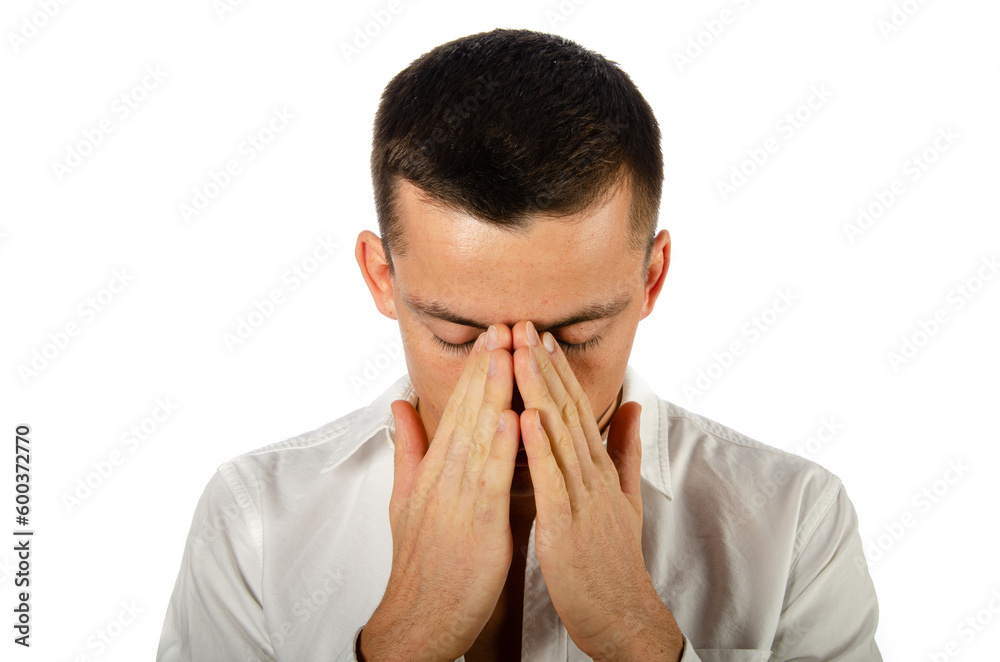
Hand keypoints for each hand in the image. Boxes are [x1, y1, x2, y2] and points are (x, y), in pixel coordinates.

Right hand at [360, 325, 518, 661]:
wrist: (418, 618)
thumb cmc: (422, 561)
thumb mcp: (406, 499)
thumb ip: (407, 449)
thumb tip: (401, 404)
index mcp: (434, 470)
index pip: (457, 409)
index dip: (475, 371)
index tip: (491, 336)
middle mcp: (444, 477)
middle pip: (467, 412)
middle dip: (486, 367)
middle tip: (503, 324)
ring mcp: (458, 499)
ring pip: (478, 437)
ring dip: (493, 394)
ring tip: (506, 353)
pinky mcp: (476, 526)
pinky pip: (489, 481)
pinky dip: (499, 448)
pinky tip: (510, 418)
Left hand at [511, 320, 682, 659]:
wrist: (622, 614)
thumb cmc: (613, 559)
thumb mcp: (625, 497)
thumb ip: (626, 450)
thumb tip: (633, 407)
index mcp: (598, 468)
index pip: (576, 408)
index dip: (557, 369)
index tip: (538, 335)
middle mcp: (592, 474)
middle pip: (566, 409)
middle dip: (544, 365)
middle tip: (524, 324)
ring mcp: (582, 497)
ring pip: (559, 434)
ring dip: (540, 390)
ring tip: (522, 352)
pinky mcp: (568, 524)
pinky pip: (552, 479)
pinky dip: (540, 445)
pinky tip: (526, 415)